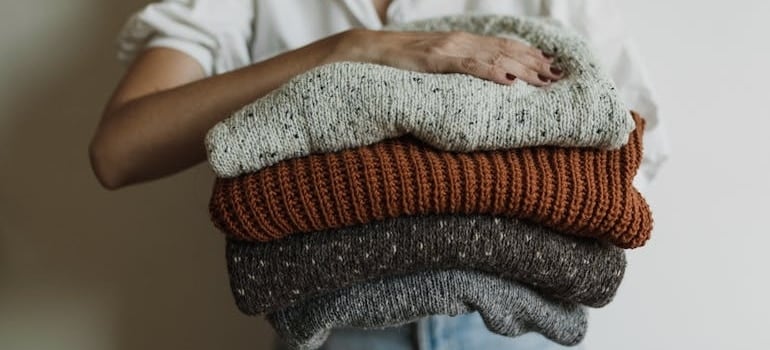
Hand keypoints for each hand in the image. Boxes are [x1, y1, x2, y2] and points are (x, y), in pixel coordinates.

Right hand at [339, 29, 563, 85]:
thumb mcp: (432, 63)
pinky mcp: (434, 60)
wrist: (368, 50)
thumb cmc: (398, 61)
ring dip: (522, 68)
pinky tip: (508, 79)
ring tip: (544, 79)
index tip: (549, 66)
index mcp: (460, 43)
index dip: (528, 55)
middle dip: (533, 63)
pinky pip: (467, 66)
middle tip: (557, 76)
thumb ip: (455, 67)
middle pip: (504, 50)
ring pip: (493, 57)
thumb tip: (478, 80)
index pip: (502, 47)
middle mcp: (459, 42)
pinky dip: (490, 71)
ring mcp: (448, 49)